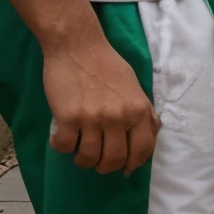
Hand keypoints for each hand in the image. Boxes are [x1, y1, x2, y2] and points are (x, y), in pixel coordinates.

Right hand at [44, 29, 159, 174]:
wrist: (77, 45)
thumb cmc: (106, 64)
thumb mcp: (134, 86)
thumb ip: (144, 111)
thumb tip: (152, 134)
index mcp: (137, 109)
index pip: (142, 150)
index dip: (133, 164)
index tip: (125, 168)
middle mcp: (117, 117)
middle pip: (113, 160)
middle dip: (105, 166)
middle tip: (98, 160)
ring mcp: (92, 118)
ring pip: (88, 158)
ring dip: (83, 159)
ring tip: (79, 149)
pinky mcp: (68, 117)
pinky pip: (64, 147)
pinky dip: (61, 146)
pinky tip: (61, 137)